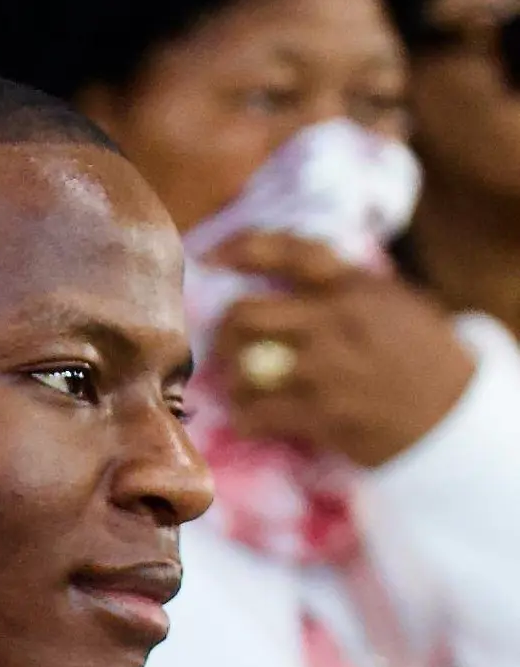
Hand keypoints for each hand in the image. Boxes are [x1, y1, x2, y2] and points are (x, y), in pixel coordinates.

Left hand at [207, 235, 476, 466]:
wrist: (454, 414)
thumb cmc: (419, 354)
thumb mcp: (396, 302)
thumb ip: (346, 285)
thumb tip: (285, 268)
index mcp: (356, 287)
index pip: (291, 252)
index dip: (244, 248)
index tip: (212, 255)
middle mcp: (337, 321)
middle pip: (244, 314)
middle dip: (226, 330)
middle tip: (231, 343)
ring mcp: (327, 368)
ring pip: (241, 368)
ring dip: (233, 380)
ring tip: (245, 386)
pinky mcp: (322, 414)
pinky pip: (254, 414)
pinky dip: (245, 418)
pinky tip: (252, 417)